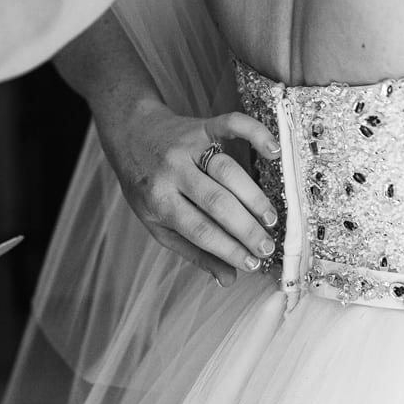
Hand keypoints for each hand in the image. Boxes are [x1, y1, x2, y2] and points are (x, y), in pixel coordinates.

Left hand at [97, 101, 280, 285]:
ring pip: (227, 170)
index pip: (199, 230)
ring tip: (271, 219)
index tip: (252, 264)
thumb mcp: (158, 224)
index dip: (228, 248)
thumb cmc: (147, 187)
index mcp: (159, 201)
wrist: (130, 135)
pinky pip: (231, 124)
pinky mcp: (202, 126)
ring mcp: (188, 147)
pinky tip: (273, 151)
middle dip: (246, 228)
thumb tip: (229, 278)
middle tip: (268, 247)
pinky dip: (255, 133)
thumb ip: (193, 251)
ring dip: (253, 196)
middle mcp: (172, 173)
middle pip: (216, 202)